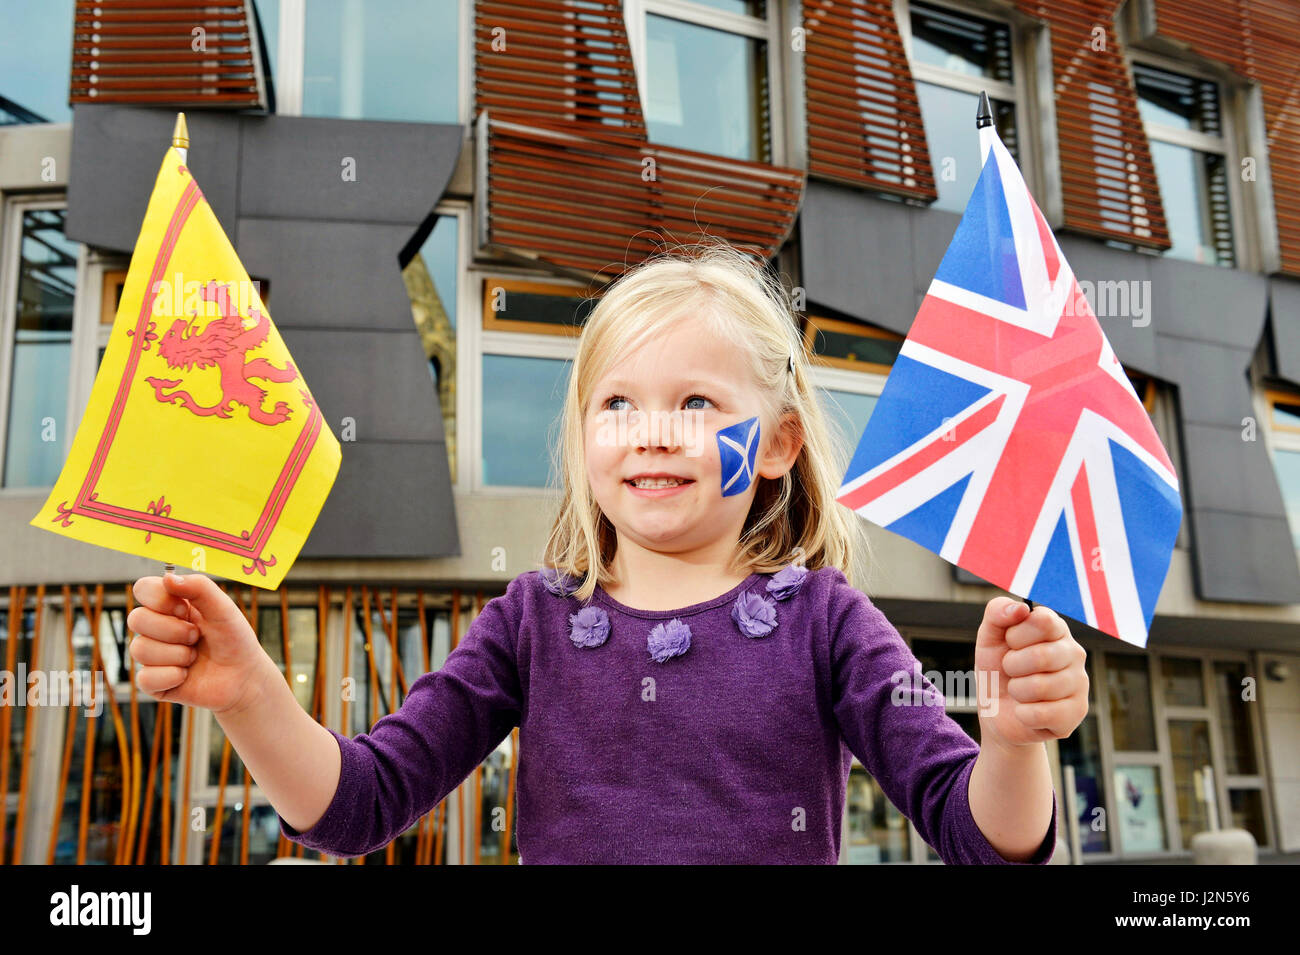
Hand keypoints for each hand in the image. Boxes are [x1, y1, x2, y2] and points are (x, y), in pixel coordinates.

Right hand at [128, 572, 274, 713]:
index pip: (143, 589)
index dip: (161, 599)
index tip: (185, 610)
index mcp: (170, 605)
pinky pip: (145, 678)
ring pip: (140, 649)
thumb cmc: (233, 639)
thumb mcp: (223, 609)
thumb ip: (200, 587)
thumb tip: (167, 577)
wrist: (243, 676)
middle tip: (196, 636)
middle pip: (136, 619)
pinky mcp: (152, 682)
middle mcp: (156, 628)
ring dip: (177, 654)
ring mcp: (152, 655)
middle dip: (173, 630)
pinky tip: (186, 675)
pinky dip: (172, 676)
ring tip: (194, 656)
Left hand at [974, 596, 1088, 748]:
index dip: (1016, 635)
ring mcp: (1079, 683)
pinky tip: (1026, 711)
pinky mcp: (1077, 712)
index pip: (1043, 621)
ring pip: (1040, 687)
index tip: (1010, 643)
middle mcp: (1074, 652)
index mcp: (1055, 628)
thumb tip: (1021, 608)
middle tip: (1011, 670)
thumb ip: (998, 612)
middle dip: (1012, 666)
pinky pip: (1042, 714)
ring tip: (1019, 691)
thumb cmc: (997, 670)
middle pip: (1041, 656)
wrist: (997, 712)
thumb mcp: (989, 637)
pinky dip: (1023, 714)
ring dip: (1017, 691)